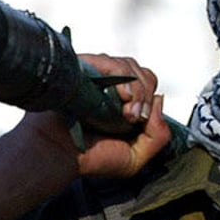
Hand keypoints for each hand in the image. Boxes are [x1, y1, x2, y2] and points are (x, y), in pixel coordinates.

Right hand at [15, 53, 170, 180]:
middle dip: (145, 95)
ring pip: (129, 66)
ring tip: (124, 112)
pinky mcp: (83, 68)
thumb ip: (159, 134)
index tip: (139, 119)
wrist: (59, 154)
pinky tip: (119, 96)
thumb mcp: (136, 156)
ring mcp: (96, 75)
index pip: (148, 84)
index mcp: (123, 102)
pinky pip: (109, 62)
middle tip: (132, 117)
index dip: (149, 99)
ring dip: (135, 89)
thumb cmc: (91, 157)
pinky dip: (121, 77)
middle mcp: (110, 86)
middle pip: (143, 73)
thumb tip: (160, 100)